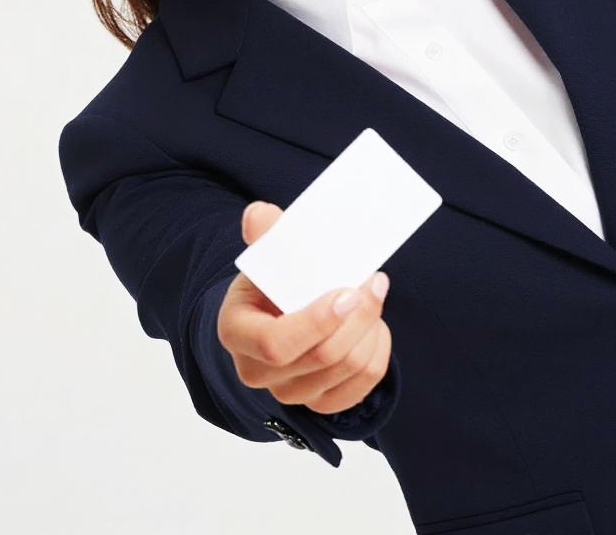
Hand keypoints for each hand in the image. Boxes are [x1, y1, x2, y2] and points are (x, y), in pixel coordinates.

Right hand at [216, 200, 391, 415]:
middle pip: (322, 357)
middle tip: (376, 282)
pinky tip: (374, 325)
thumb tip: (259, 215)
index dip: (316, 322)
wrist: (278, 308)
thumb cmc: (273, 279)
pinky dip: (378, 351)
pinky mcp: (321, 401)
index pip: (275, 344)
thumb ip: (267, 234)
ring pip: (349, 369)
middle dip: (358, 317)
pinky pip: (364, 385)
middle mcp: (257, 372)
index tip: (348, 292)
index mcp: (237, 332)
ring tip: (372, 296)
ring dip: (370, 328)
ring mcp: (290, 392)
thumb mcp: (267, 255)